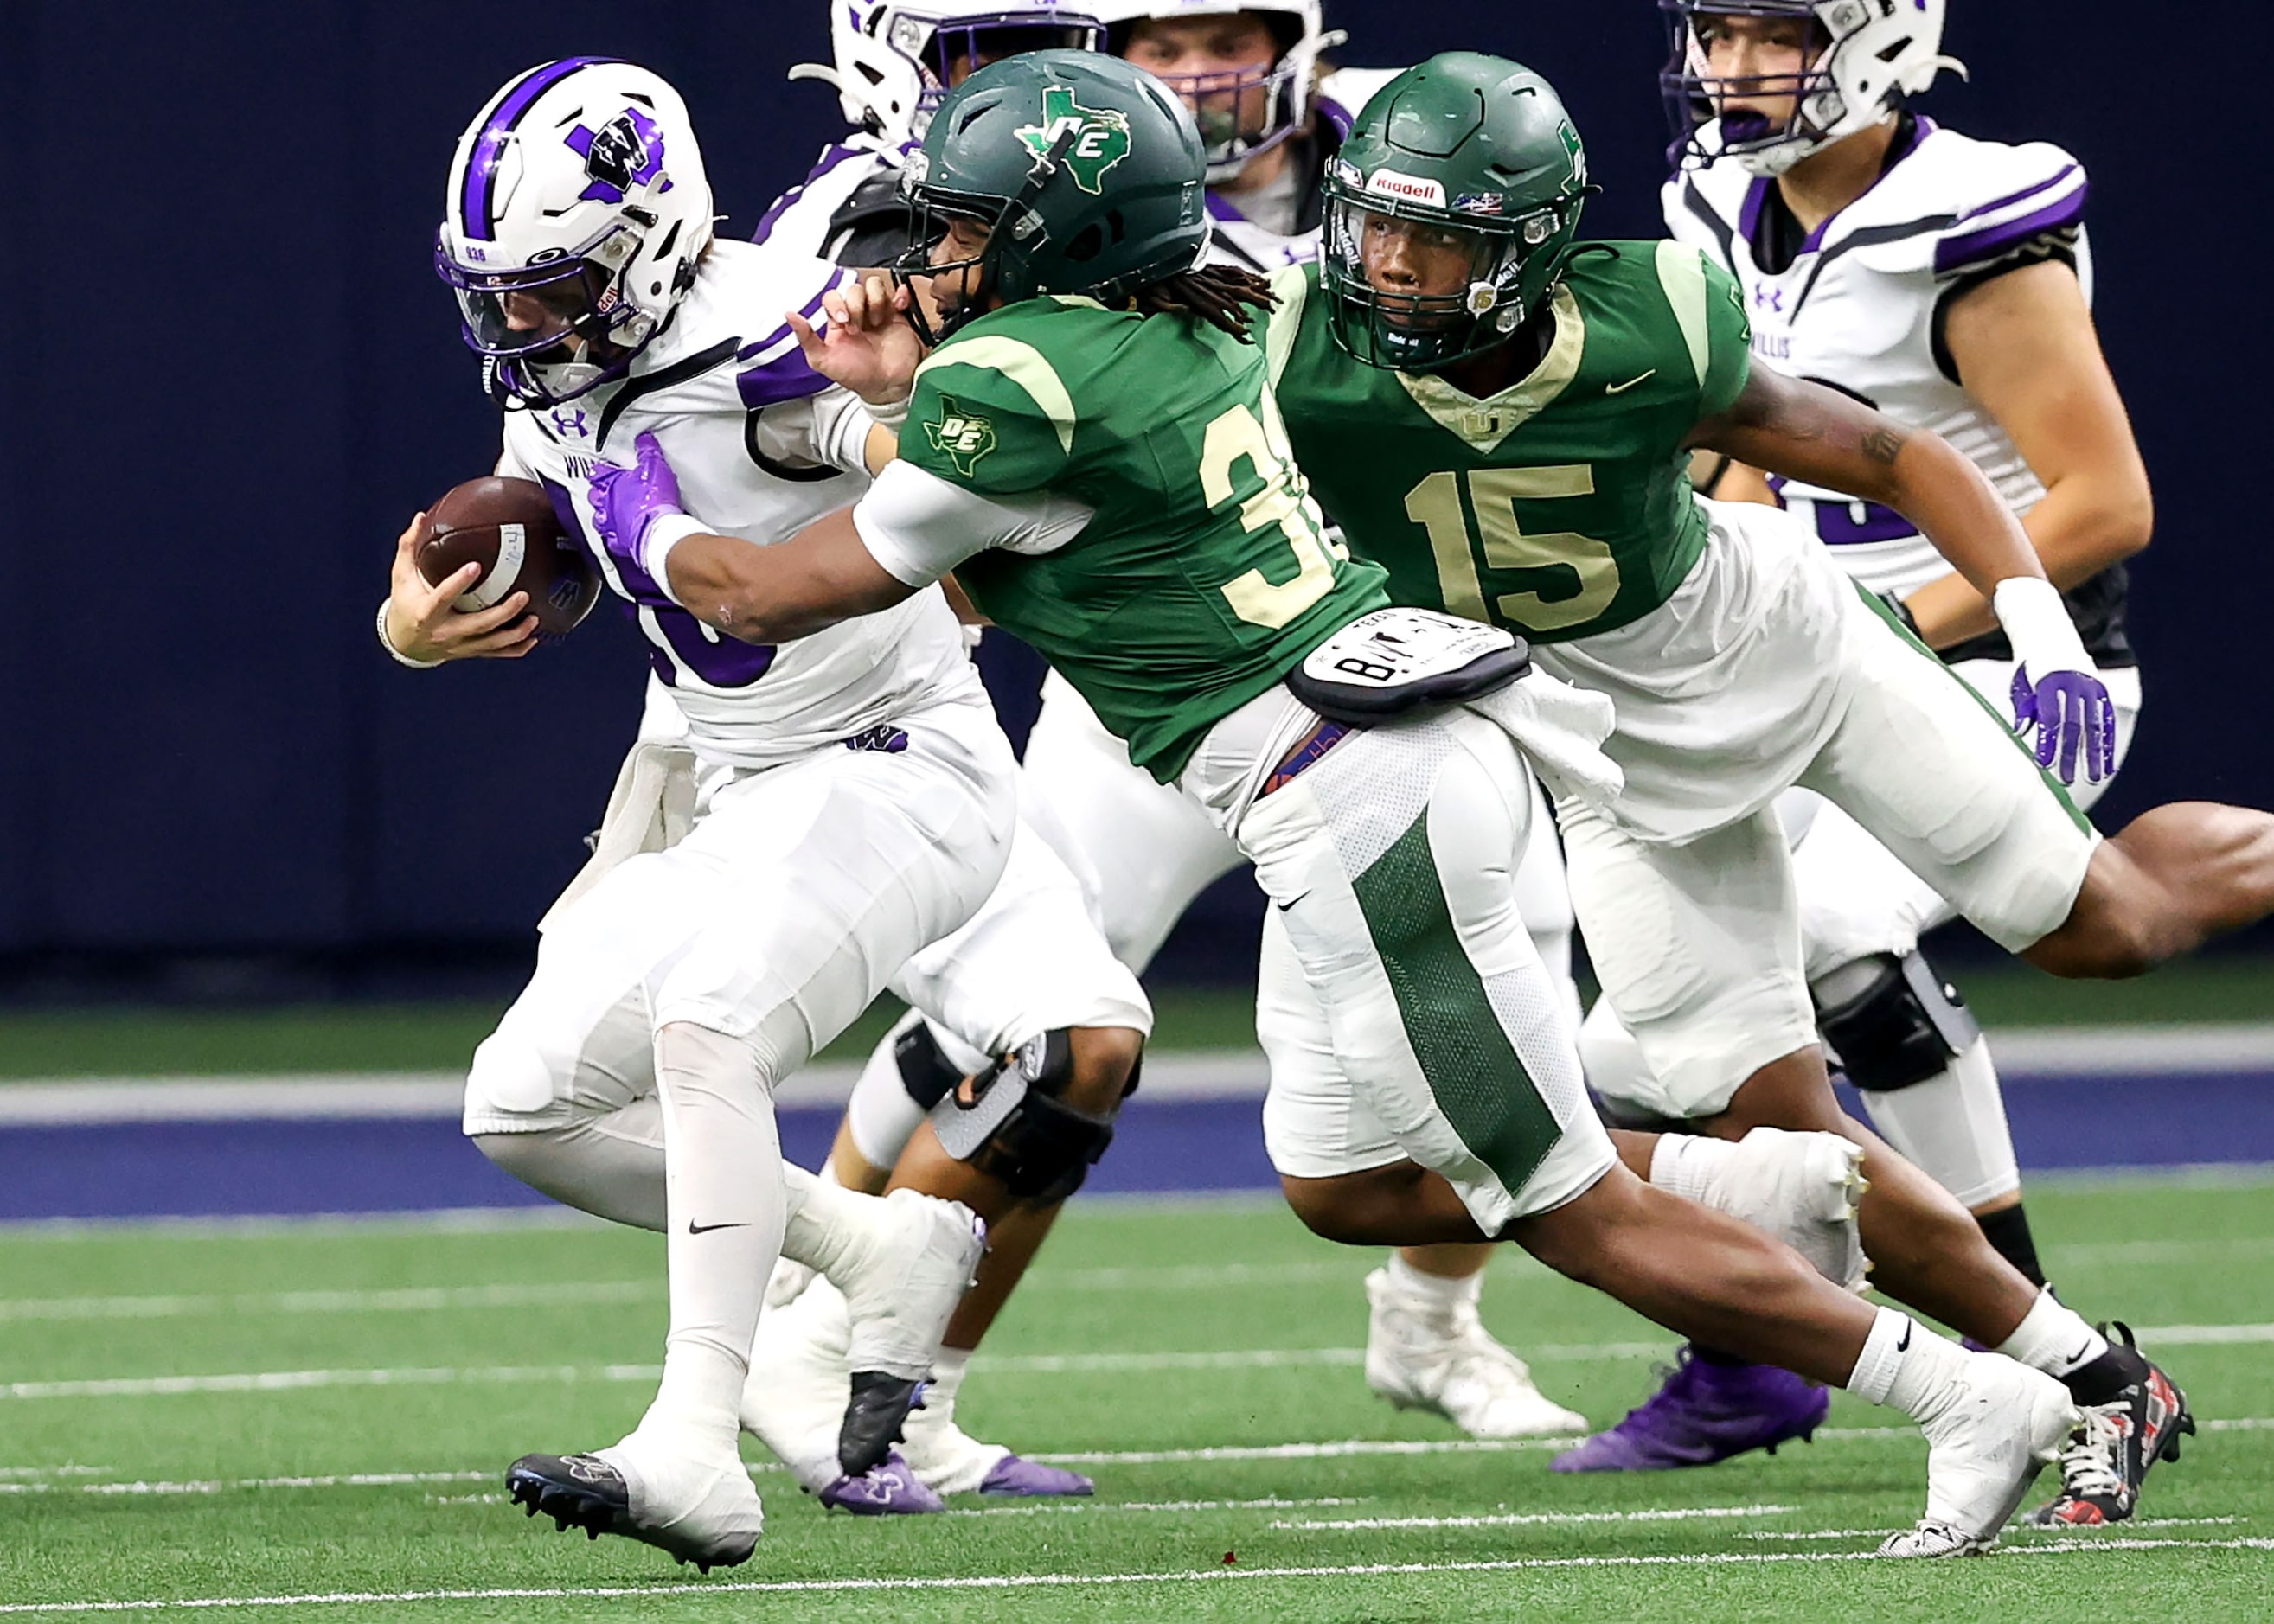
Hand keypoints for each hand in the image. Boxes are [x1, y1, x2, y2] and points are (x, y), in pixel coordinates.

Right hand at [383, 511, 536, 661]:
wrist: (403, 642)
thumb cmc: (405, 605)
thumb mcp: (401, 576)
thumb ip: (410, 547)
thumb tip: (421, 518)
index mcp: (426, 613)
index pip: (442, 598)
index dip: (458, 583)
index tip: (475, 566)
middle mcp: (445, 632)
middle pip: (477, 625)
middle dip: (503, 613)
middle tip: (524, 595)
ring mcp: (460, 645)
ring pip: (491, 643)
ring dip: (515, 633)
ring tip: (535, 618)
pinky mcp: (470, 651)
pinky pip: (496, 653)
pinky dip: (516, 648)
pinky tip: (533, 639)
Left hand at [588, 431, 685, 584]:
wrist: (658, 528)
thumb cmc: (654, 499)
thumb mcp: (654, 467)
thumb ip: (647, 452)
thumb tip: (644, 441)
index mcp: (612, 484)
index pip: (598, 474)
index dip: (599, 472)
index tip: (601, 471)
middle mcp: (608, 504)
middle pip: (595, 497)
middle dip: (598, 494)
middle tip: (603, 492)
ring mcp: (612, 524)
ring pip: (599, 519)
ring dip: (603, 516)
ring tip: (607, 515)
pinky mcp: (620, 541)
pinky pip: (612, 540)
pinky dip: (615, 538)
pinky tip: (620, 537)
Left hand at [786, 272, 924, 404]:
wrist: (886, 386)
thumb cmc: (857, 376)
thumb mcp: (823, 361)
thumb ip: (806, 338)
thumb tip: (789, 316)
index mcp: (837, 322)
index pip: (832, 297)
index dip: (837, 303)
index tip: (843, 320)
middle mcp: (857, 314)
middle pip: (854, 289)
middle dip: (856, 306)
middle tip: (859, 327)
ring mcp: (877, 313)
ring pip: (874, 286)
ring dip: (875, 300)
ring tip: (878, 321)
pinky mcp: (897, 315)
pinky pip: (899, 294)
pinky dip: (899, 295)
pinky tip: (897, 306)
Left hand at [2010, 662, 2115, 785]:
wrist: (2051, 635)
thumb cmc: (2029, 667)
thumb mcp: (2021, 684)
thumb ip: (2024, 708)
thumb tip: (2021, 733)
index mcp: (2049, 682)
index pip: (2050, 718)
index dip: (2047, 742)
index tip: (2043, 764)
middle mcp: (2073, 685)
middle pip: (2073, 726)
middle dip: (2070, 755)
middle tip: (2066, 780)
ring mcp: (2090, 687)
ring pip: (2094, 726)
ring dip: (2094, 754)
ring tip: (2094, 778)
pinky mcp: (2101, 691)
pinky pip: (2107, 720)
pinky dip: (2107, 742)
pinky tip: (2107, 763)